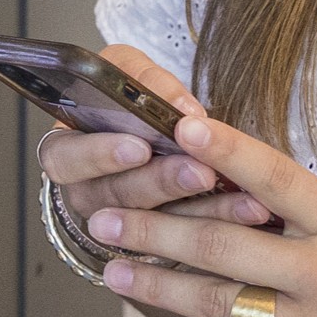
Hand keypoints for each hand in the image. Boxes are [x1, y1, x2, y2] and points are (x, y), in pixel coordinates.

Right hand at [40, 45, 272, 234]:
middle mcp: (88, 192)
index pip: (66, 159)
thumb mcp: (125, 72)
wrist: (143, 132)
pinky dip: (220, 222)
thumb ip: (147, 82)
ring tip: (241, 197)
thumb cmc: (126, 100)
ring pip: (156, 226)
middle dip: (163, 183)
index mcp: (67, 151)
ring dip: (202, 211)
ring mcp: (119, 224)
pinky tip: (251, 209)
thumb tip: (183, 110)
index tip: (139, 146)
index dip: (101, 155)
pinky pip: (184, 240)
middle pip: (117, 196)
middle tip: (199, 171)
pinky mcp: (153, 244)